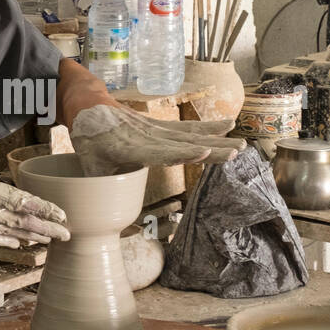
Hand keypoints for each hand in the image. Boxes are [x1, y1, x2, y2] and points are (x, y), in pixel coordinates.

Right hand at [0, 125, 69, 246]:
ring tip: (51, 240)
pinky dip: (6, 240)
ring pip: (4, 232)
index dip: (40, 208)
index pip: (14, 200)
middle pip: (16, 220)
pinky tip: (20, 243)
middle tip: (68, 233)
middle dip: (44, 227)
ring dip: (30, 236)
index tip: (61, 213)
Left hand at [70, 103, 242, 177]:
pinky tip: (229, 124)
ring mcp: (155, 128)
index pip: (158, 152)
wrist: (89, 104)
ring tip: (240, 145)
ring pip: (190, 134)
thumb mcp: (89, 167)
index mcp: (128, 147)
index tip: (201, 153)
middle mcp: (146, 136)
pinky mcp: (161, 124)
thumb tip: (108, 225)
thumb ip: (101, 190)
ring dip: (216, 139)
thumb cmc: (89, 140)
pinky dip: (208, 126)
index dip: (180, 153)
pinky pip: (187, 127)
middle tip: (235, 152)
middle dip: (210, 148)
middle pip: (183, 143)